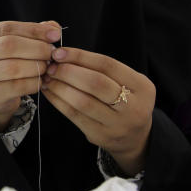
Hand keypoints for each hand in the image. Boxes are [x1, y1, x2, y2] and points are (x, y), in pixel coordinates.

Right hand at [0, 21, 60, 131]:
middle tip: (52, 53)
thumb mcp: (17, 44)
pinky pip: (16, 86)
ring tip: (47, 66)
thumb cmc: (7, 62)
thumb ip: (34, 33)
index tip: (55, 35)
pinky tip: (41, 80)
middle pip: (8, 46)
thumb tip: (54, 29)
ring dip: (36, 66)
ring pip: (12, 67)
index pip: (7, 28)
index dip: (33, 30)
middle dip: (36, 48)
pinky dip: (34, 82)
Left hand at [42, 47, 154, 175]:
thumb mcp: (126, 82)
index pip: (108, 65)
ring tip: (48, 78)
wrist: (135, 137)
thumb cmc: (125, 101)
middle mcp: (133, 107)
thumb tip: (63, 55)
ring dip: (60, 87)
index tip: (60, 53)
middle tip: (51, 67)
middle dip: (69, 72)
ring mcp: (117, 125)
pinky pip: (74, 116)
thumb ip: (101, 69)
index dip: (81, 56)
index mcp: (142, 87)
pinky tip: (50, 92)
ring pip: (83, 102)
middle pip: (96, 84)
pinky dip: (58, 101)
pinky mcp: (100, 136)